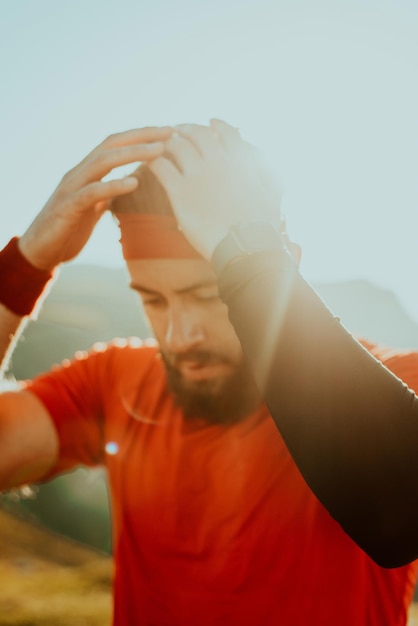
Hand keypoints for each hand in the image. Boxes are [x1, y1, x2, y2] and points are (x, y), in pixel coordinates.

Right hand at [19, 126, 172, 269]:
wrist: (42, 251)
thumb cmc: (70, 228)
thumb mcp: (95, 207)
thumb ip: (110, 193)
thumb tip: (132, 184)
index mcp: (87, 172)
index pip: (116, 143)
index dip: (141, 135)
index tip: (169, 131)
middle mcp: (79, 173)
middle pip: (111, 144)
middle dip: (142, 136)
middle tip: (170, 132)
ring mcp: (71, 188)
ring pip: (102, 161)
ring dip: (132, 153)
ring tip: (158, 151)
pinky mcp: (67, 208)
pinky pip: (91, 192)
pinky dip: (112, 185)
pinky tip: (133, 183)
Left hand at [149, 119, 280, 259]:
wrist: (245, 246)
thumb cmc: (261, 225)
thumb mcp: (273, 194)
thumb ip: (271, 175)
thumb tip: (274, 168)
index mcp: (240, 159)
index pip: (227, 131)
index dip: (217, 125)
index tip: (211, 123)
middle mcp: (218, 161)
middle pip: (197, 134)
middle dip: (187, 129)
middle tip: (178, 130)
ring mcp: (197, 175)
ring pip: (176, 146)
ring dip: (168, 142)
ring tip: (162, 145)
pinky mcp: (180, 192)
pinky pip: (161, 167)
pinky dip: (154, 161)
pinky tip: (152, 163)